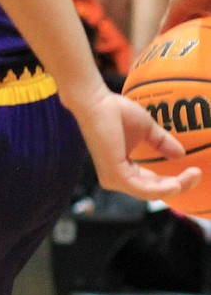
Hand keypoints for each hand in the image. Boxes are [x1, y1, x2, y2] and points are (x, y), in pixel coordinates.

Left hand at [72, 87, 200, 201]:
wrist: (96, 101)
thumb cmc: (115, 112)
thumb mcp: (147, 129)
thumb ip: (162, 142)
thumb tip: (181, 154)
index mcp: (124, 169)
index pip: (153, 184)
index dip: (175, 181)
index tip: (194, 172)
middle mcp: (118, 179)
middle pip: (154, 191)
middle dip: (179, 185)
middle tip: (197, 174)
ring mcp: (114, 179)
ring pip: (151, 193)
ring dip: (175, 187)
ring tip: (192, 176)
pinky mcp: (114, 175)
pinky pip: (143, 190)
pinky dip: (163, 188)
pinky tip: (177, 182)